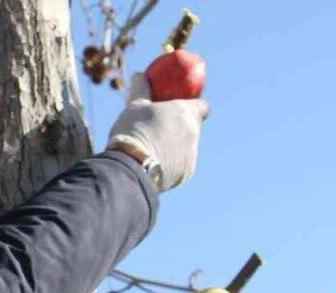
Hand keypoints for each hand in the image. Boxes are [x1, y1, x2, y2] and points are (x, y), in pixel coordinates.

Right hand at [106, 72, 208, 191]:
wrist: (133, 166)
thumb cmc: (134, 131)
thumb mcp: (134, 105)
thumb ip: (141, 89)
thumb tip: (139, 74)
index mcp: (187, 114)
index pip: (203, 106)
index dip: (195, 106)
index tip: (184, 106)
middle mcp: (194, 134)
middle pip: (194, 128)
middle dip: (183, 128)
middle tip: (164, 128)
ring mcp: (192, 156)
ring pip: (186, 148)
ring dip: (175, 147)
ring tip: (152, 150)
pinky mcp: (186, 174)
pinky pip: (180, 166)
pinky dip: (170, 164)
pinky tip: (153, 164)